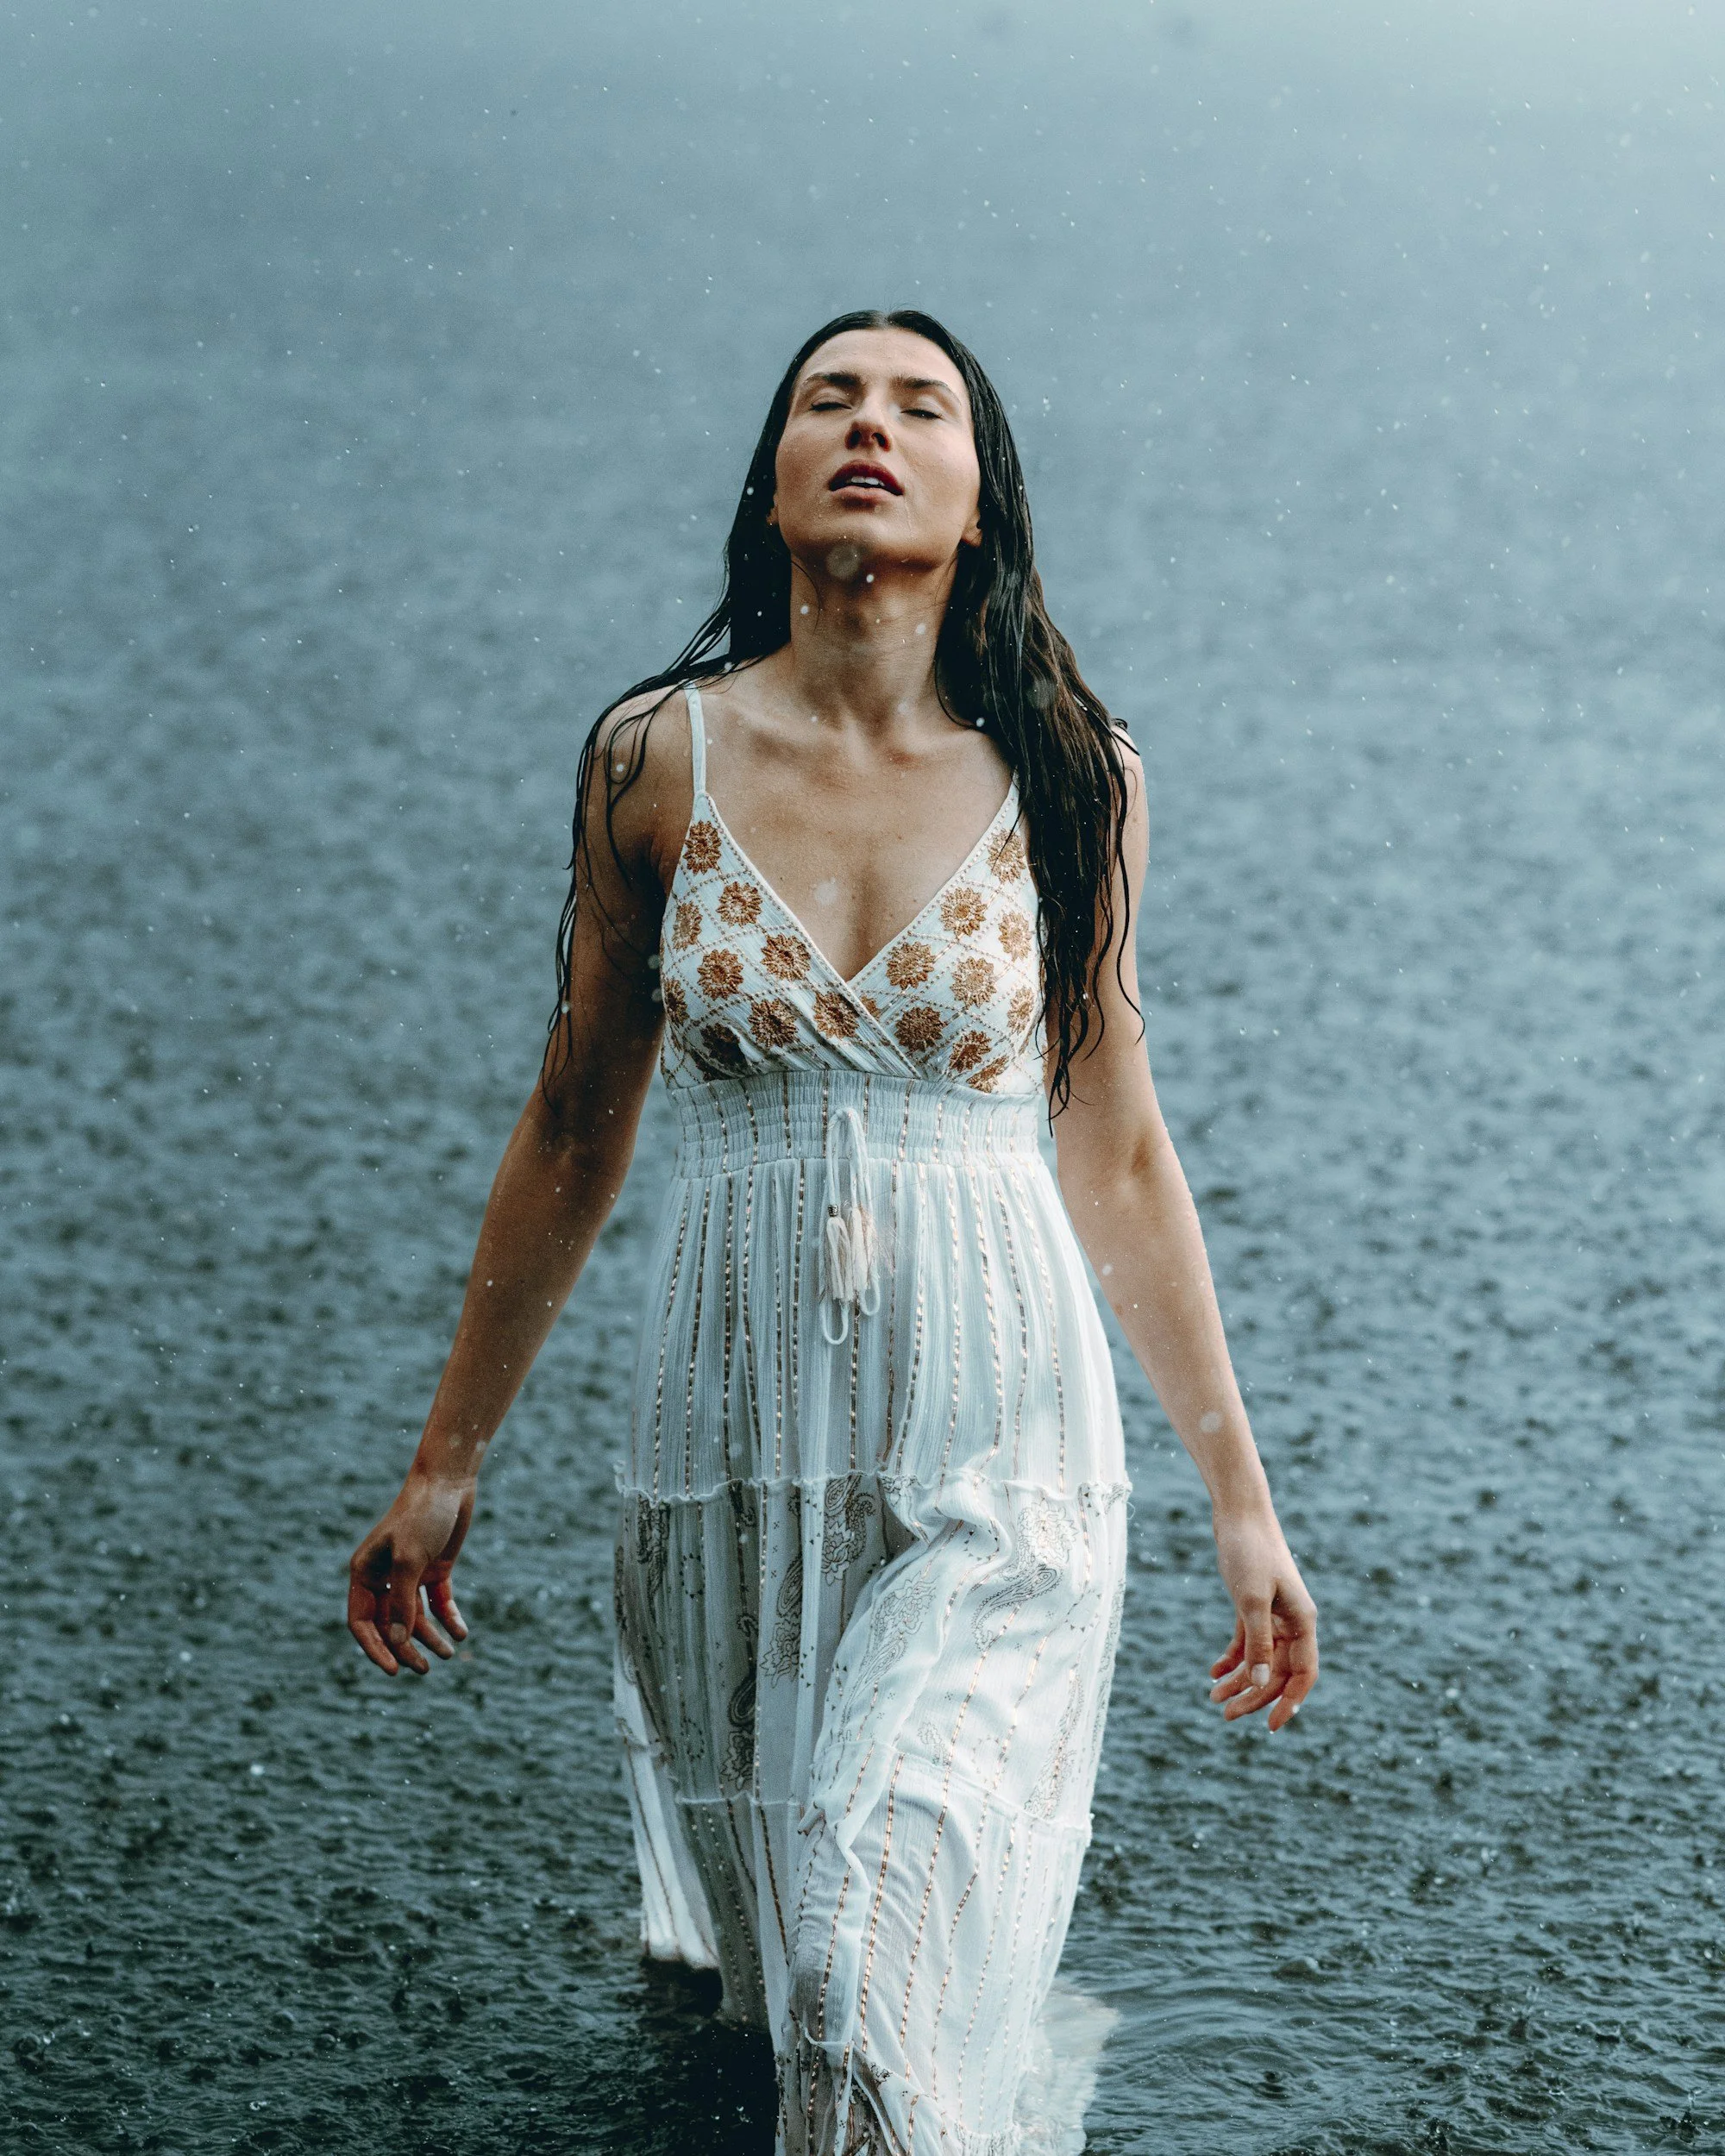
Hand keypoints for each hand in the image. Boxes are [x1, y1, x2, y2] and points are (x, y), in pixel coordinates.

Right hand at [347, 1470, 474, 1674]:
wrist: (449, 1482)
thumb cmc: (422, 1516)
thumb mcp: (410, 1561)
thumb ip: (403, 1604)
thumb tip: (398, 1643)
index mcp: (364, 1573)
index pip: (362, 1622)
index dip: (375, 1648)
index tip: (394, 1670)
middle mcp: (384, 1576)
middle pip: (390, 1624)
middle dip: (406, 1648)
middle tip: (425, 1670)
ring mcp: (410, 1573)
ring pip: (415, 1617)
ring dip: (430, 1637)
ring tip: (449, 1654)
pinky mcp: (434, 1568)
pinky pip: (438, 1602)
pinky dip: (448, 1618)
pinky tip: (461, 1633)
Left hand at [1207, 1506, 1317, 1732]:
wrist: (1238, 1513)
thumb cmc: (1249, 1552)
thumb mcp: (1251, 1600)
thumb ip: (1258, 1642)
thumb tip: (1260, 1681)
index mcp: (1303, 1621)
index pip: (1303, 1674)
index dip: (1289, 1702)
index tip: (1270, 1726)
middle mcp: (1292, 1621)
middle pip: (1278, 1671)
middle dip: (1253, 1695)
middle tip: (1225, 1715)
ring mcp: (1273, 1613)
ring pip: (1260, 1659)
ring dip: (1239, 1681)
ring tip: (1213, 1699)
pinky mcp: (1253, 1604)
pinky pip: (1246, 1642)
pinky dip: (1231, 1659)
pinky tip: (1212, 1673)